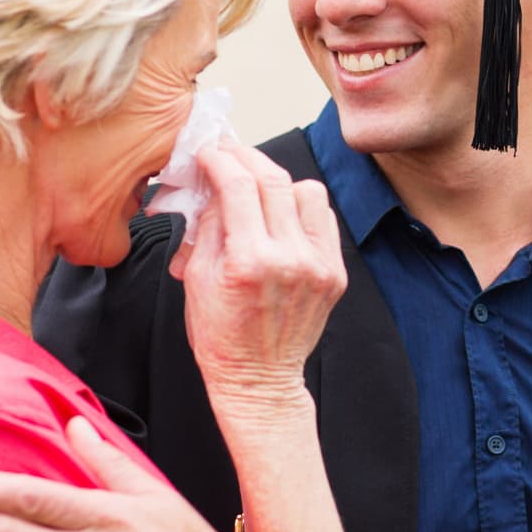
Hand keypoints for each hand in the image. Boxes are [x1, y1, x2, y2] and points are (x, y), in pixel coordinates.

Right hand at [167, 142, 346, 424]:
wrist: (259, 379)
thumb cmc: (219, 335)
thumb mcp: (196, 278)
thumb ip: (208, 225)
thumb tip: (215, 183)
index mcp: (249, 261)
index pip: (237, 185)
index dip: (220, 158)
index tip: (209, 152)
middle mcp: (290, 259)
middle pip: (274, 180)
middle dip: (247, 158)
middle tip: (230, 154)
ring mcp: (318, 266)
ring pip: (307, 191)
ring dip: (279, 182)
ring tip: (258, 188)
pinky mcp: (335, 274)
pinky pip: (324, 220)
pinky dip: (302, 208)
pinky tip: (282, 215)